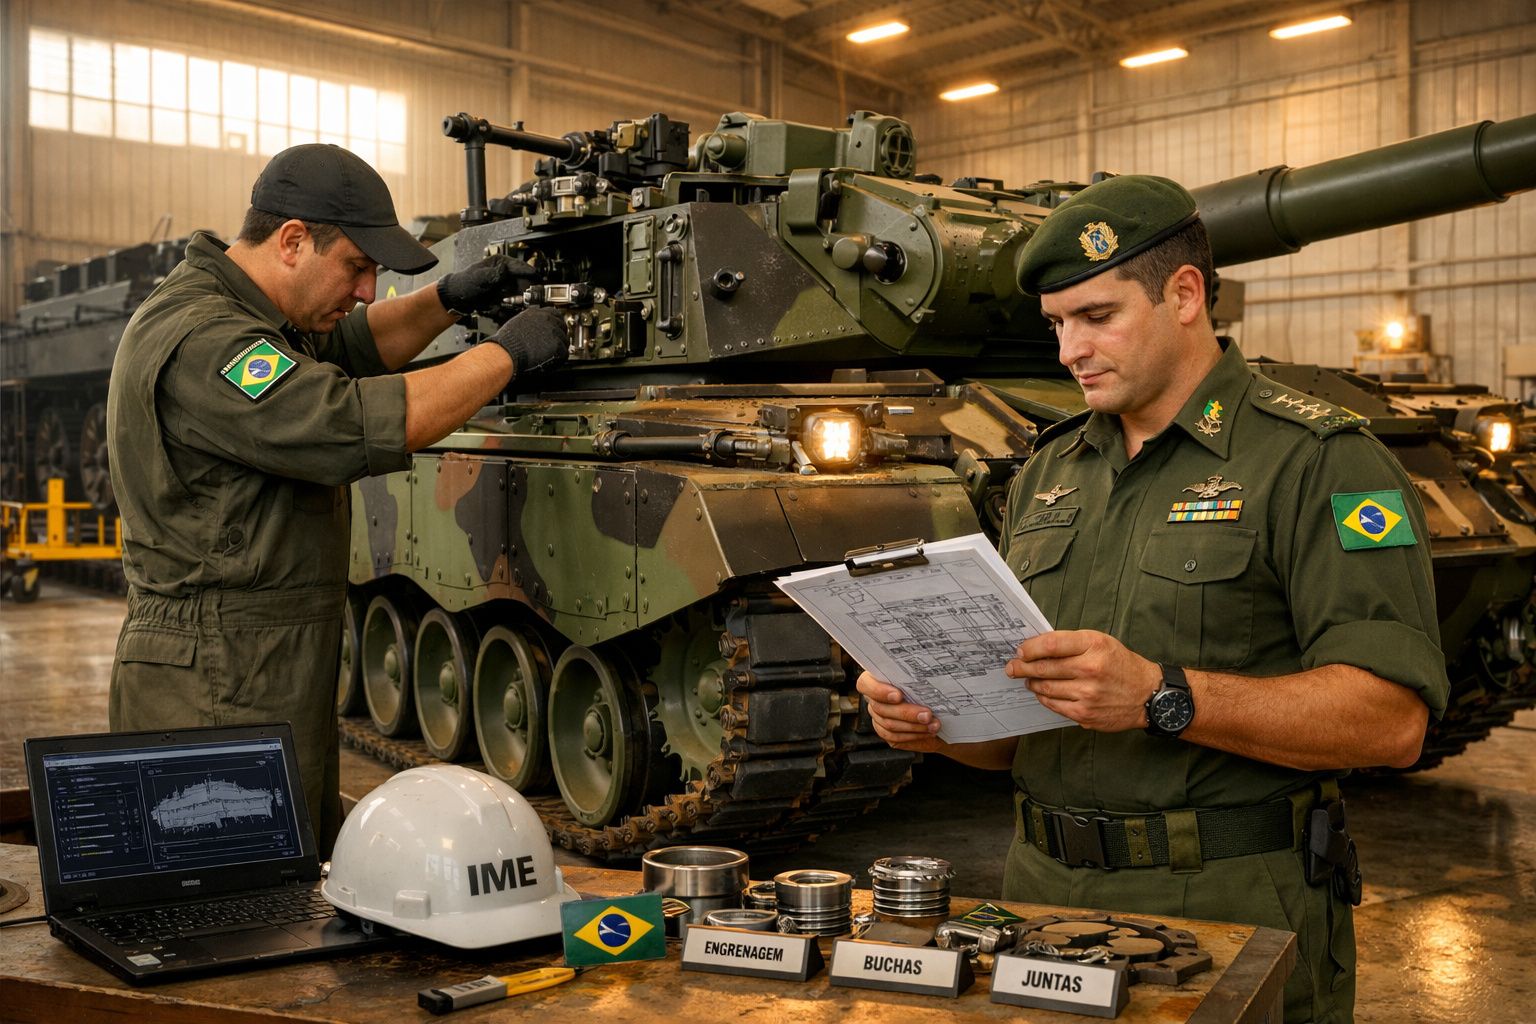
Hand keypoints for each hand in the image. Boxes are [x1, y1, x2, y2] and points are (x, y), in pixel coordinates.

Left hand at [436, 255, 538, 314]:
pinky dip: (514, 302)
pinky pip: (513, 298)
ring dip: (520, 296)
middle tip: (530, 293)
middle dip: (526, 286)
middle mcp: (504, 271)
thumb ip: (493, 273)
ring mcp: (504, 283)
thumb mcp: (479, 277)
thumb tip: (506, 268)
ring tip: (517, 300)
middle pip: (522, 278)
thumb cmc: (464, 284)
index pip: (518, 265)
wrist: (457, 298)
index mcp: (499, 262)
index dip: (528, 271)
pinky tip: (509, 304)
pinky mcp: (503, 293)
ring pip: (519, 289)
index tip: (537, 277)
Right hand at [491, 307, 567, 376]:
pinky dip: (559, 358)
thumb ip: (531, 322)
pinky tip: (551, 360)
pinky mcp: (557, 346)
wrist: (507, 353)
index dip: (556, 323)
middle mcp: (547, 320)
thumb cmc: (507, 342)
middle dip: (558, 336)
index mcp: (537, 312)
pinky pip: (565, 353)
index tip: (556, 329)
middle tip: (553, 345)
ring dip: (559, 347)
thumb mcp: (518, 323)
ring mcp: (554, 332)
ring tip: (549, 354)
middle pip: (562, 327)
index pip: (555, 314)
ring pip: (565, 340)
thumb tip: (535, 326)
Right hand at [855, 671, 946, 752]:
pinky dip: (914, 735)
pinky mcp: (887, 733)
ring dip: (914, 726)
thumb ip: (917, 678)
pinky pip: (895, 738)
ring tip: (933, 724)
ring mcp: (879, 718)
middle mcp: (875, 699)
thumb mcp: (924, 678)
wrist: (938, 708)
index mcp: (877, 680)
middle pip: (880, 708)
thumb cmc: (930, 688)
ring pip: (889, 725)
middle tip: (927, 714)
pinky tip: (927, 731)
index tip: (898, 695)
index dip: (878, 690)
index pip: (865, 684)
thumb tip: (923, 680)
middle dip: (906, 712)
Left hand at [1006, 629, 1160, 731]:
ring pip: (1045, 687)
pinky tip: (1042, 692)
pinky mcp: (1085, 713)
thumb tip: (1037, 647)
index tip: (1020, 651)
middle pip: (1044, 667)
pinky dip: (1044, 697)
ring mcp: (1087, 693)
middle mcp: (1090, 669)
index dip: (1029, 648)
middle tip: (1012, 667)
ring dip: (1032, 683)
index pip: (1050, 644)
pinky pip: (1054, 705)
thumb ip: (1071, 643)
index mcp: (1094, 645)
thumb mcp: (1101, 642)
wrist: (1146, 694)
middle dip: (1022, 667)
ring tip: (1028, 679)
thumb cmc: (1121, 664)